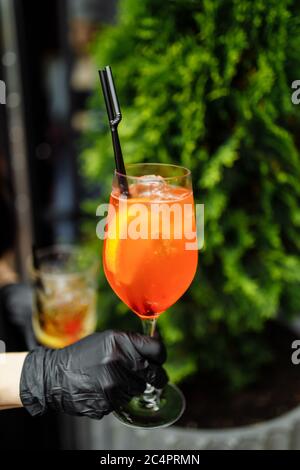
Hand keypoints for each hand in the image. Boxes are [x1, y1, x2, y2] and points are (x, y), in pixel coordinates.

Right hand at [20, 331, 167, 418]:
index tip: (158, 358)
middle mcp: (119, 361)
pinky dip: (119, 396)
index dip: (160, 354)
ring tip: (114, 378)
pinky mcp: (109, 402)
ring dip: (133, 385)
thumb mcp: (106, 339)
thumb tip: (156, 342)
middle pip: (155, 374)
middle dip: (156, 375)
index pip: (157, 350)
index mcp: (120, 342)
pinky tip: (104, 388)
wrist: (56, 376)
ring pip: (140, 389)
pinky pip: (125, 401)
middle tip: (151, 375)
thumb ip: (131, 342)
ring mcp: (114, 384)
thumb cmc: (82, 355)